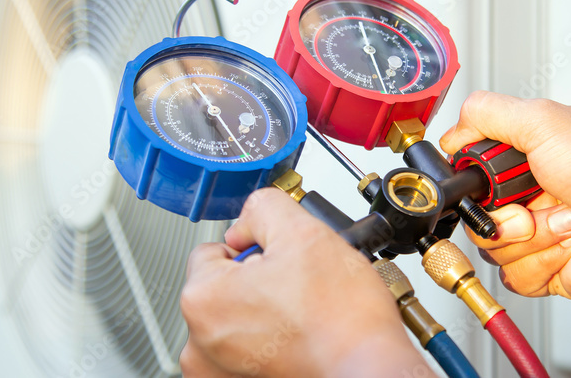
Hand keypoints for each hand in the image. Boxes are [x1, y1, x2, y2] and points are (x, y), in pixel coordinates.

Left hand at [180, 188, 425, 377]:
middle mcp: (200, 342)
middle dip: (258, 279)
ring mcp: (219, 368)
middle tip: (298, 287)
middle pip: (225, 284)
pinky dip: (271, 338)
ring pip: (240, 313)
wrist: (370, 367)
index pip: (213, 249)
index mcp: (202, 301)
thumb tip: (248, 220)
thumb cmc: (341, 318)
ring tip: (302, 312)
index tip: (282, 261)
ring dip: (266, 309)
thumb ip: (263, 208)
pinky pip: (249, 344)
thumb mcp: (303, 231)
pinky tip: (299, 335)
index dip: (253, 246)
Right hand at [440, 91, 570, 299]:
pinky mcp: (546, 269)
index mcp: (521, 159)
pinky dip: (545, 261)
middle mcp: (526, 196)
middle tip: (537, 199)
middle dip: (505, 212)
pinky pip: (516, 277)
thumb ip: (486, 113)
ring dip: (533, 236)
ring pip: (493, 249)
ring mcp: (536, 234)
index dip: (472, 180)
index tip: (488, 179)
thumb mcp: (542, 119)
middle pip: (474, 215)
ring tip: (568, 219)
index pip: (468, 173)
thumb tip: (451, 135)